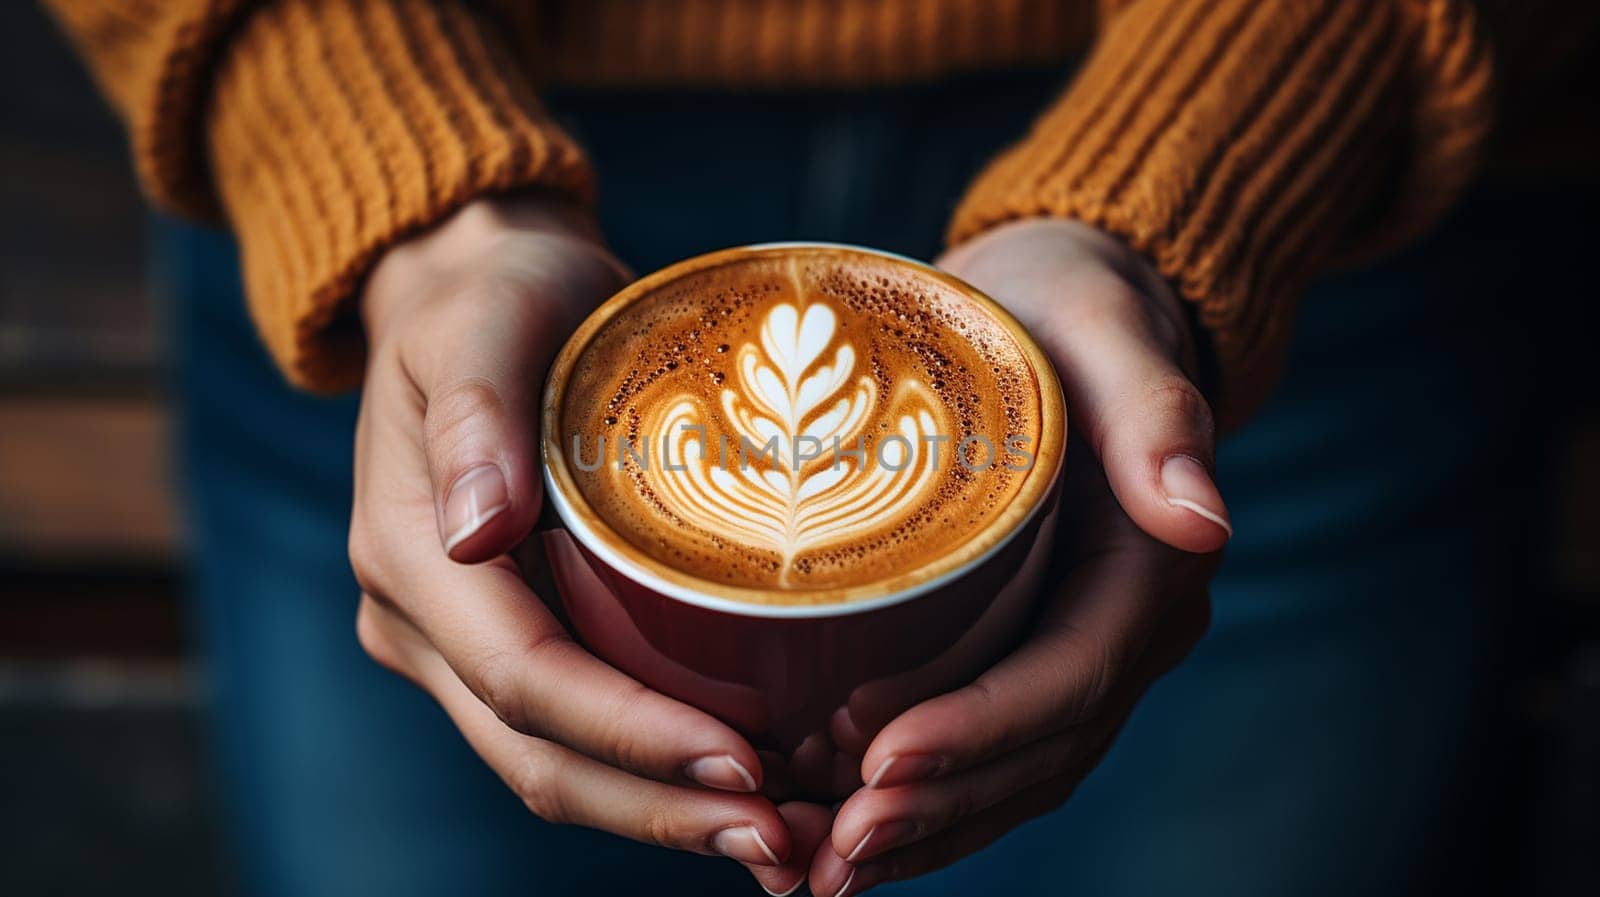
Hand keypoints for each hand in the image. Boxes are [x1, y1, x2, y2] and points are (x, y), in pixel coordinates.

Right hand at [348, 196, 792, 868]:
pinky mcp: (510, 638)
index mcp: (408, 553)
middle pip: (542, 756)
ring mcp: (460, 641)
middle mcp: (422, 620)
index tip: (744, 765)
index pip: (524, 678)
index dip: (632, 736)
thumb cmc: (498, 292)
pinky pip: (578, 733)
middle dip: (662, 811)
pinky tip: (747, 792)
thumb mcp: (485, 318)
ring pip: (556, 766)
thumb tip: (476, 530)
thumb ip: (477, 411)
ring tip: (784, 842)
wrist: (476, 289)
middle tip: (786, 845)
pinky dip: (657, 777)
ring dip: (666, 817)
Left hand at [803, 219, 1229, 894]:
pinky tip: (846, 832)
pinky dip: (926, 803)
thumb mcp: (1105, 328)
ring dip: (924, 832)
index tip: (878, 763)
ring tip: (825, 870)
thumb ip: (1156, 411)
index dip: (977, 732)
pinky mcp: (1031, 650)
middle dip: (936, 809)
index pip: (1067, 678)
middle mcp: (1127, 629)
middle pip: (1036, 752)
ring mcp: (1082, 650)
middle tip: (831, 849)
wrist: (1062, 308)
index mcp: (1151, 565)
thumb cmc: (1070, 304)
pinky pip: (989, 751)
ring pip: (1012, 774)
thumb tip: (1203, 515)